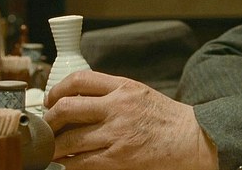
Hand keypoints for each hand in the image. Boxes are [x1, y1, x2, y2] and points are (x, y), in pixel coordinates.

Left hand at [43, 70, 217, 169]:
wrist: (194, 139)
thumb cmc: (168, 119)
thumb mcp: (140, 94)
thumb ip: (112, 93)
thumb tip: (79, 101)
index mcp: (123, 87)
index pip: (79, 80)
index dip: (57, 90)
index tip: (51, 100)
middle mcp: (117, 107)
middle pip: (66, 108)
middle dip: (50, 120)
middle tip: (47, 127)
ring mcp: (116, 134)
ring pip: (68, 139)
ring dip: (54, 146)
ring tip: (52, 149)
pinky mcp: (117, 158)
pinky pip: (81, 162)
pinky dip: (68, 164)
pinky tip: (66, 163)